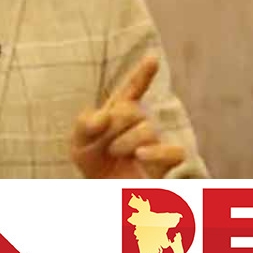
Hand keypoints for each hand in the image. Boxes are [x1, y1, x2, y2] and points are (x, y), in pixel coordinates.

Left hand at [71, 54, 185, 178]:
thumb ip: (85, 125)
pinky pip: (174, 151)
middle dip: (113, 126)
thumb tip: (104, 115)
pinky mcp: (166, 164)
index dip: (143, 74)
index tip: (153, 59)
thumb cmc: (93, 164)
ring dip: (125, 141)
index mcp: (121, 113)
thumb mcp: (79, 143)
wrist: (101, 193)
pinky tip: (139, 155)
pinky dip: (156, 151)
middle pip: (133, 111)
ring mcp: (155, 143)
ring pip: (147, 130)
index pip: (132, 90)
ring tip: (114, 153)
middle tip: (104, 145)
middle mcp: (141, 124)